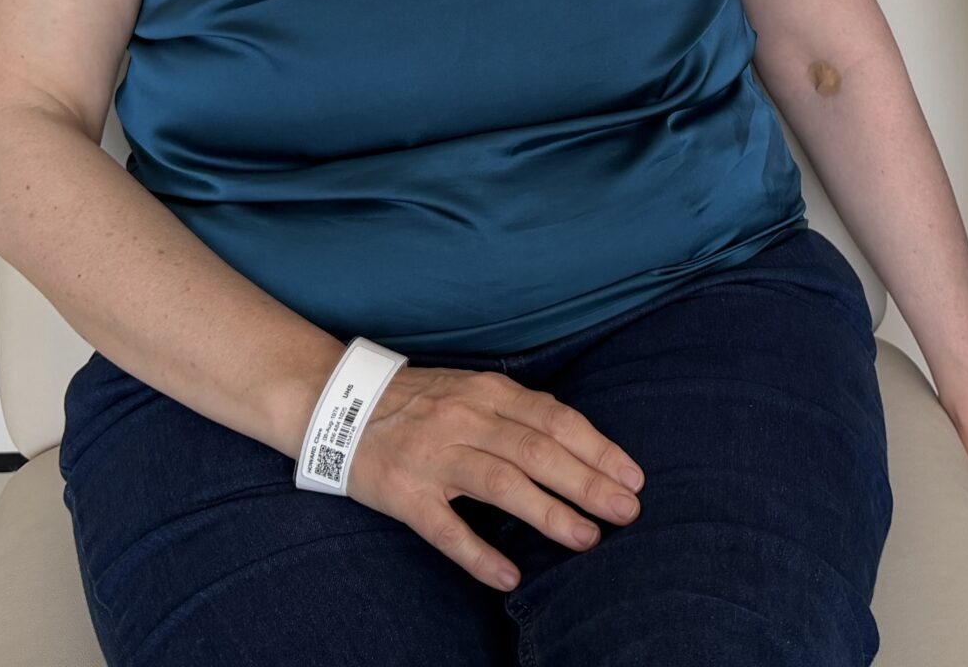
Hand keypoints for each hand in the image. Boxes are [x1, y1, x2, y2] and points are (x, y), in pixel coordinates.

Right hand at [342, 365, 644, 590]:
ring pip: (500, 484)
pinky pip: (445, 529)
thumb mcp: (472, 390)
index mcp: (487, 393)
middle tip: (626, 510)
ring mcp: (433, 457)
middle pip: (537, 451)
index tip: (632, 476)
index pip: (555, 420)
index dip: (597, 448)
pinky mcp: (404, 494)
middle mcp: (465, 420)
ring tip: (586, 539)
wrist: (335, 403)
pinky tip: (508, 576)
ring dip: (548, 513)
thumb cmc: (418, 401)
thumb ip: (518, 412)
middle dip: (587, 482)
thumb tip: (577, 440)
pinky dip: (479, 554)